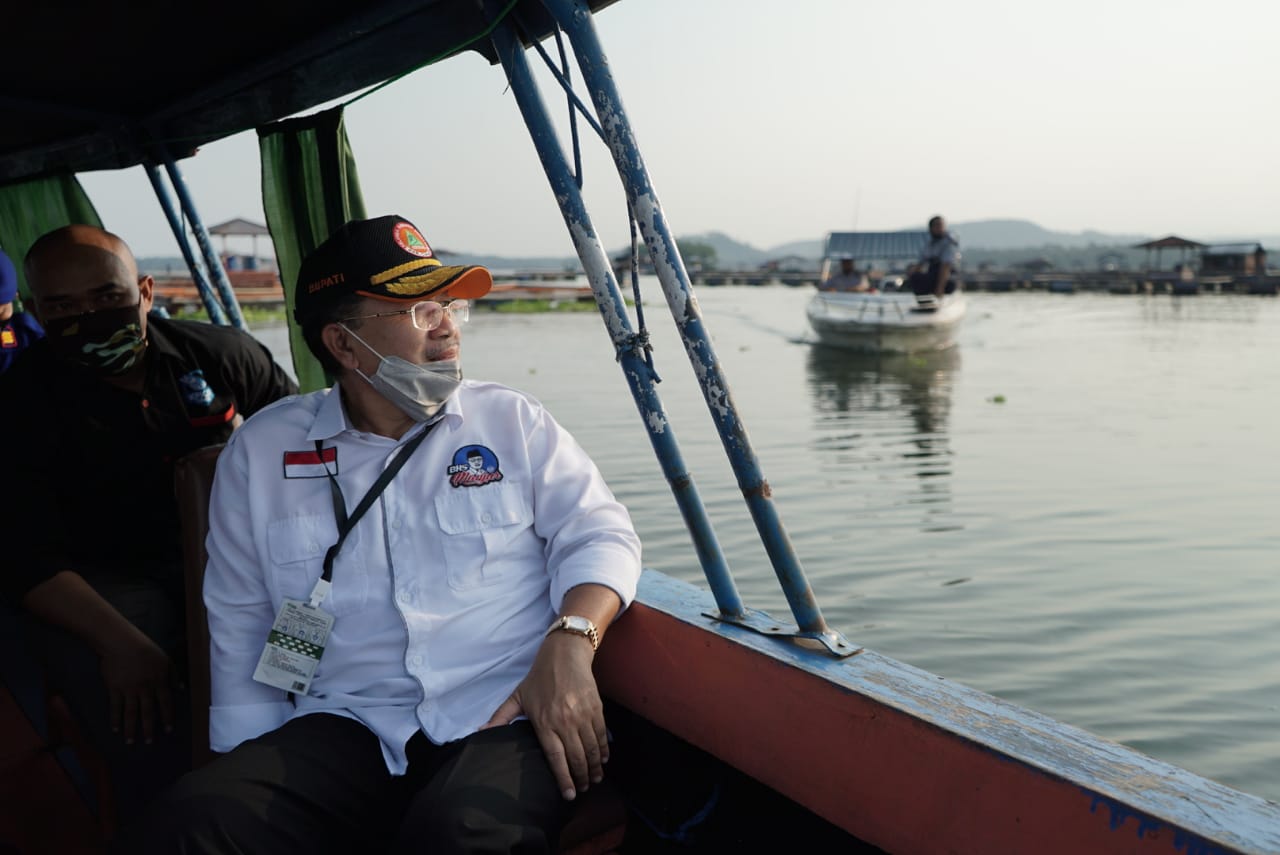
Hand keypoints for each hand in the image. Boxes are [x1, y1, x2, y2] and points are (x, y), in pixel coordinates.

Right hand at [98, 631, 174, 744]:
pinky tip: (116, 729)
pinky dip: (115, 719)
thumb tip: (181, 689)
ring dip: (132, 729)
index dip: (167, 717)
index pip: (165, 703)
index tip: (168, 730)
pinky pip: (115, 707)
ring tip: (131, 741)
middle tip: (150, 742)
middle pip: (148, 712)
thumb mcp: (166, 659)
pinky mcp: (114, 689)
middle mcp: (145, 688)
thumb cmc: (146, 649)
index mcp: (159, 681)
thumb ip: (174, 675)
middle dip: (149, 728)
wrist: (121, 643)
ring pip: (131, 713)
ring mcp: (129, 690)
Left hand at [481, 633, 604, 800]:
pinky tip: (603, 759)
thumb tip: (481, 733)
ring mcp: (582, 715)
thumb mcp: (517, 696)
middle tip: (583, 790)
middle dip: (581, 778)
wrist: (564, 654)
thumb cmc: (539, 677)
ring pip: (591, 748)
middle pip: (576, 758)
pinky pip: (601, 734)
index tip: (569, 795)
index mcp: (544, 722)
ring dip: (595, 767)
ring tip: (594, 779)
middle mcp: (564, 721)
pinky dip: (603, 749)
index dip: (564, 779)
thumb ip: (500, 718)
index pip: (555, 758)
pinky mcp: (595, 707)